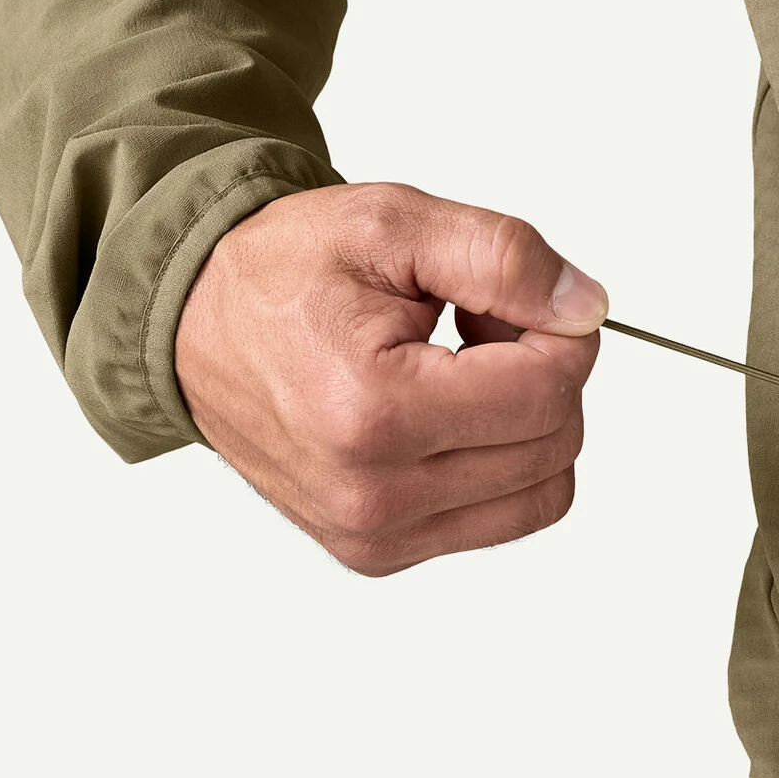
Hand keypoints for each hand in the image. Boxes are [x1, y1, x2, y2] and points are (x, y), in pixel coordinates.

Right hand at [174, 182, 607, 573]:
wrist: (191, 323)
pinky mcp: (377, 553)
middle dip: (543, 370)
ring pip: (543, 490)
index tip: (517, 296)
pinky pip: (501, 516)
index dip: (561, 329)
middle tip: (479, 321)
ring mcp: (373, 536)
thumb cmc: (282, 272)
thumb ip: (505, 259)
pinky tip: (446, 410)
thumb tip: (587, 309)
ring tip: (462, 367)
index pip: (550, 390)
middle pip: (556, 442)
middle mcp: (371, 495)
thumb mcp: (394, 224)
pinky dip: (500, 460)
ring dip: (528, 420)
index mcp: (371, 412)